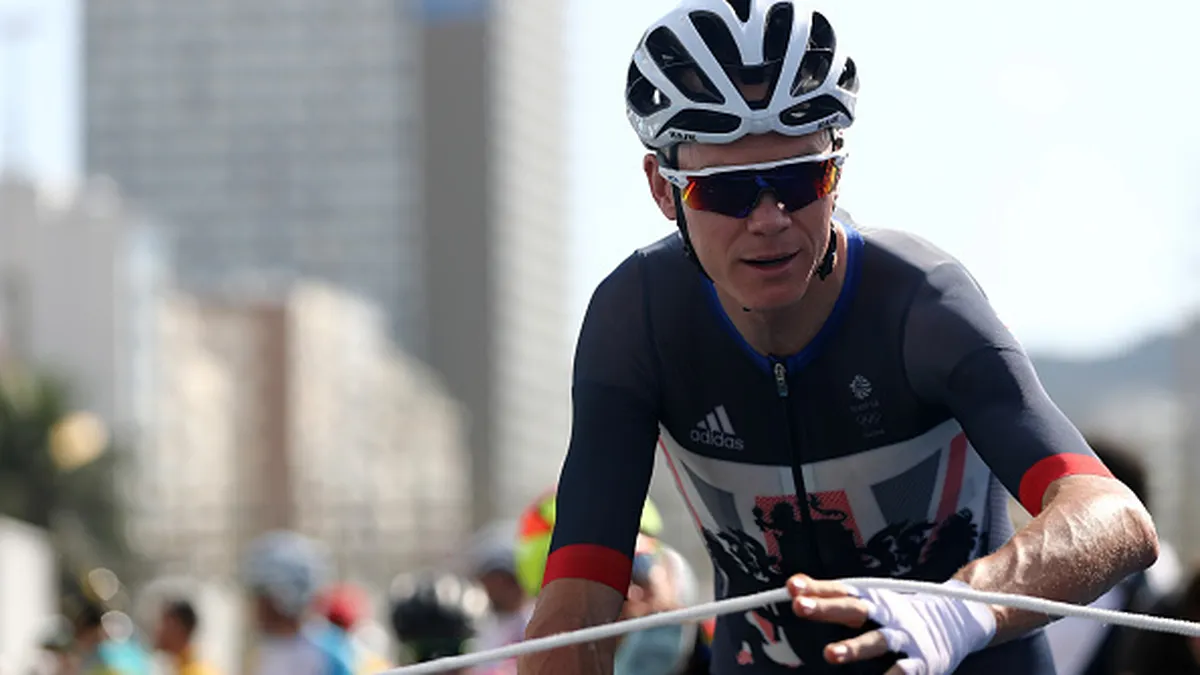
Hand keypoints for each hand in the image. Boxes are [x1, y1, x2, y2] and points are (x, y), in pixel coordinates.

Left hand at [786, 574, 996, 674]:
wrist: (956, 618)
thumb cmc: (896, 611)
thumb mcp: (865, 598)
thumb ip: (828, 594)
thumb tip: (792, 587)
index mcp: (870, 598)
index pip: (839, 589)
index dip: (816, 588)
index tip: (792, 587)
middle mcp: (886, 614)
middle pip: (853, 608)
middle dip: (827, 608)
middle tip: (800, 607)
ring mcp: (904, 637)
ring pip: (876, 641)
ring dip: (853, 647)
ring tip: (830, 653)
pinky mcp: (922, 661)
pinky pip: (904, 671)